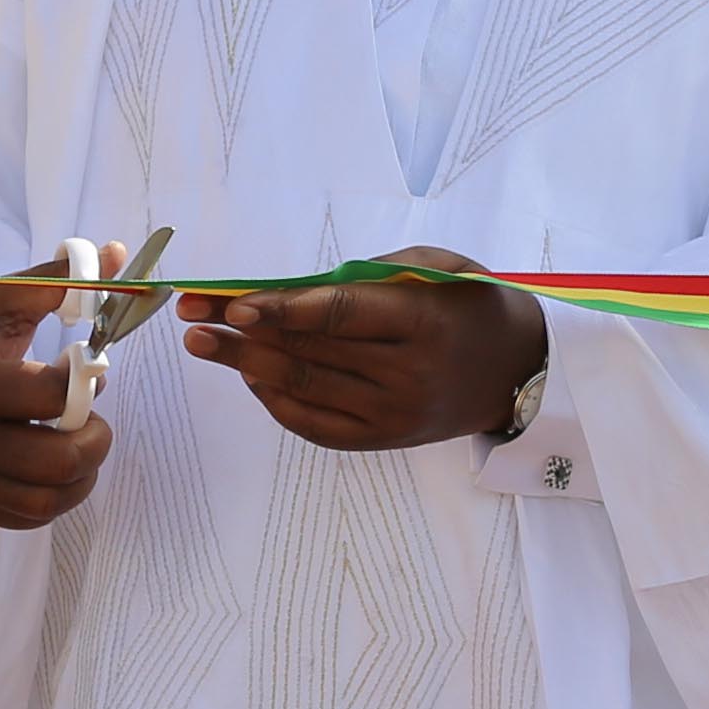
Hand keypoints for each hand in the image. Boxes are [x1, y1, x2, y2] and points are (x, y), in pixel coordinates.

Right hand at [0, 255, 118, 531]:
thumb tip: (122, 254)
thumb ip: (58, 280)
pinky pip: (32, 517)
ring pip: (51, 500)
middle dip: (96, 437)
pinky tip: (56, 463)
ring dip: (84, 472)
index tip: (81, 366)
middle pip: (60, 461)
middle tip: (91, 414)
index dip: (84, 381)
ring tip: (80, 440)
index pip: (51, 397)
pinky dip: (60, 495)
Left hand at [177, 247, 545, 454]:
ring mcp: (394, 414)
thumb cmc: (466, 304)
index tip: (234, 302)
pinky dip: (275, 399)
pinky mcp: (383, 440)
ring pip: (304, 389)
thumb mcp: (431, 267)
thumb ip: (363, 277)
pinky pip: (314, 424)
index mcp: (425, 321)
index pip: (339, 315)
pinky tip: (246, 375)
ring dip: (244, 366)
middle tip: (193, 314)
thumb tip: (282, 290)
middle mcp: (409, 374)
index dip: (282, 309)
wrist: (516, 369)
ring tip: (201, 343)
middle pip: (311, 352)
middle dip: (243, 332)